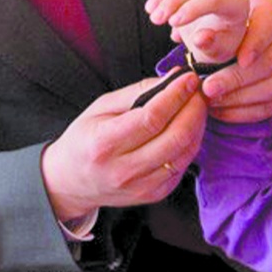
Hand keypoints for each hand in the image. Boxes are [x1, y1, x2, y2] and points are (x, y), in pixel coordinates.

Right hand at [41, 70, 206, 221]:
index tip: (189, 78)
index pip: (152, 118)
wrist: (72, 182)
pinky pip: (183, 165)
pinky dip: (191, 143)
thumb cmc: (85, 140)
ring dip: (198, 125)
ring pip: (185, 152)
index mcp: (104, 144)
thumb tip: (174, 77)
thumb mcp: (100, 107)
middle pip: (175, 137)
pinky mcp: (155, 194)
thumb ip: (138, 91)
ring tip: (197, 105)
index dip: (176, 95)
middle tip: (199, 90)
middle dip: (195, 108)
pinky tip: (188, 127)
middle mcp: (123, 170)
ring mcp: (141, 186)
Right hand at [145, 0, 250, 63]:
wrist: (213, 35)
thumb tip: (201, 37)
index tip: (173, 22)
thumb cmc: (218, 43)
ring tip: (151, 10)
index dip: (191, 8)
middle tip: (156, 19)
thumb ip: (210, 45)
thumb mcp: (217, 52)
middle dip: (172, 0)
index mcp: (237, 4)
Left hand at [199, 0, 271, 123]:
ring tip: (212, 101)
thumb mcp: (218, 21)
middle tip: (209, 87)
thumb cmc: (228, 27)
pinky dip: (246, 112)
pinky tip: (223, 111)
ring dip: (239, 98)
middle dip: (237, 79)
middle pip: (271, 61)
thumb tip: (201, 40)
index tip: (238, 60)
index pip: (268, 27)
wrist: (245, 38)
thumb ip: (212, 32)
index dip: (255, 44)